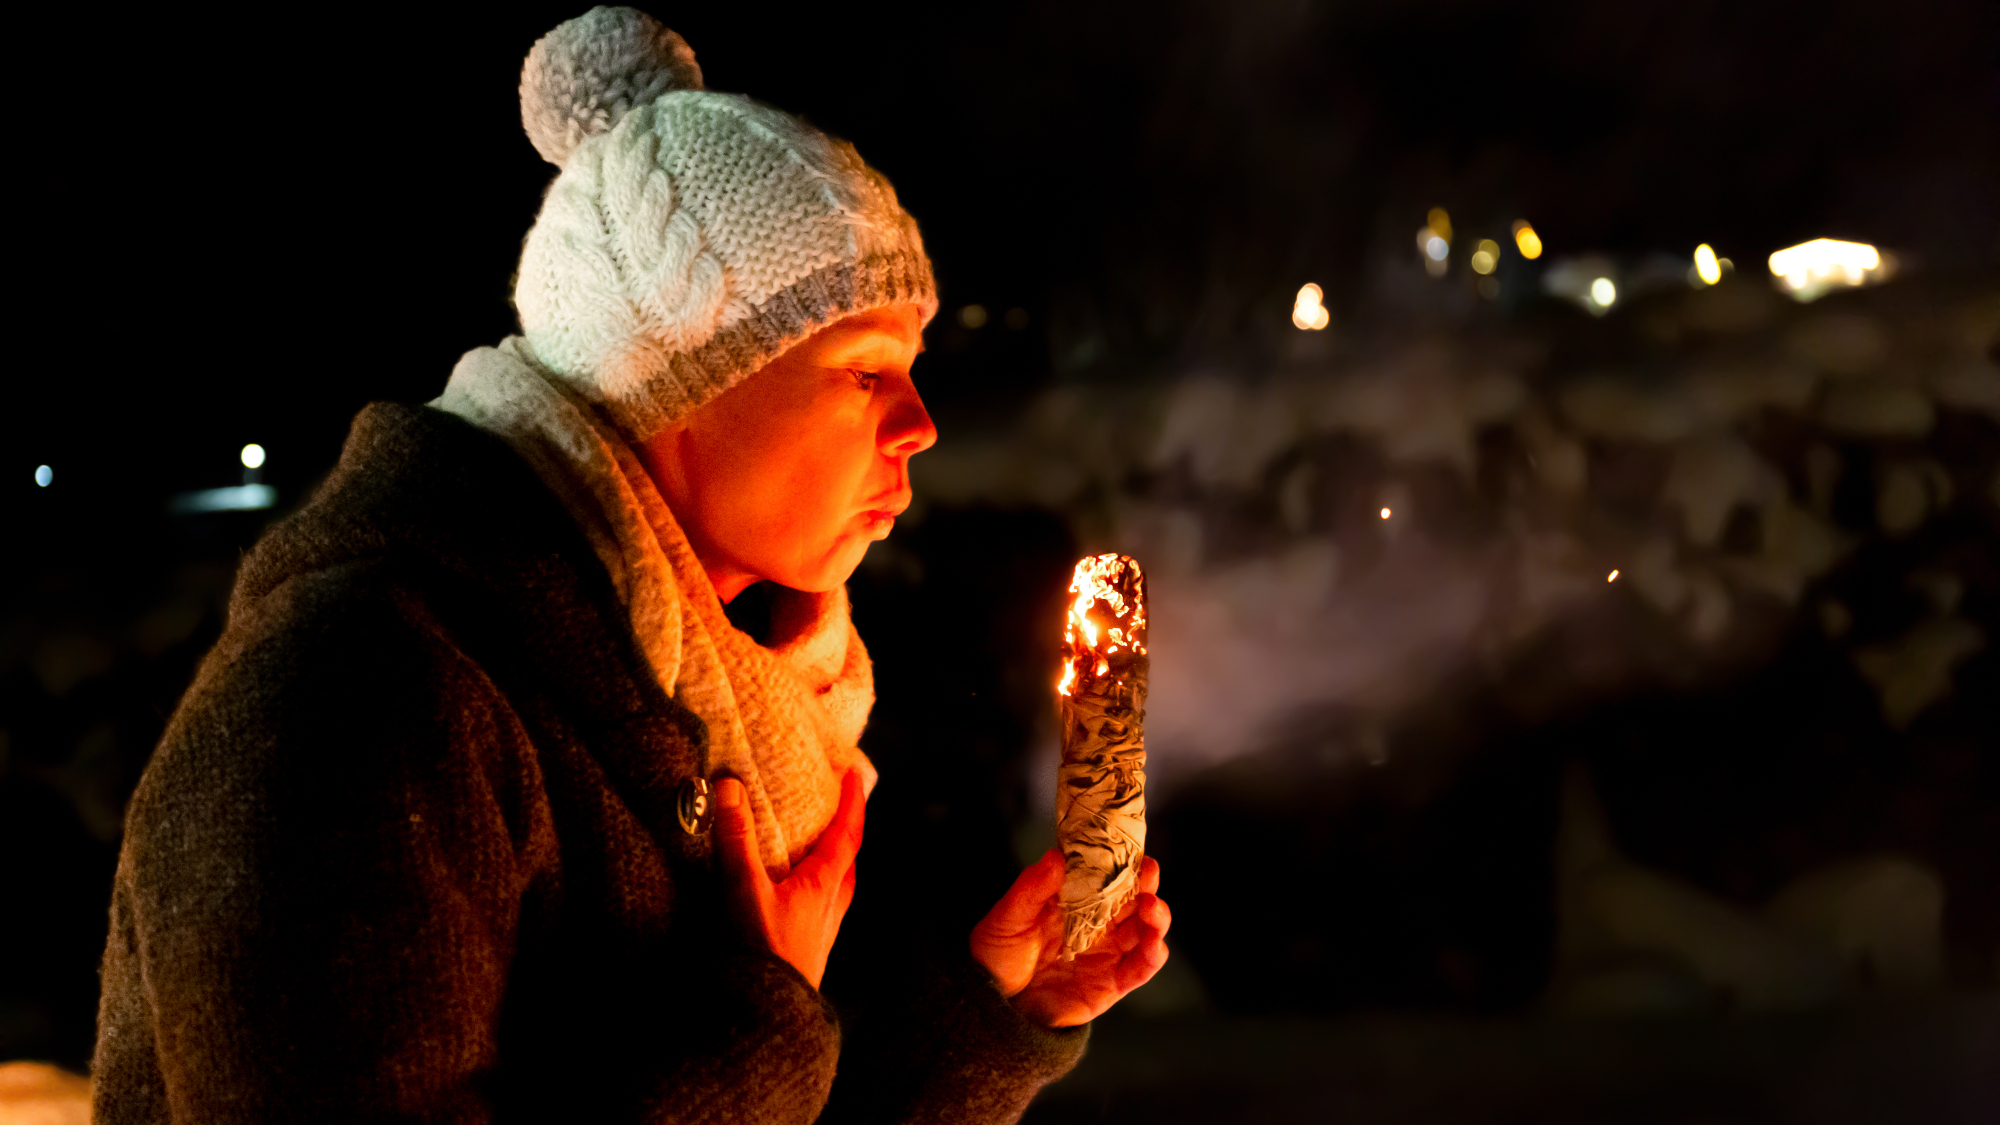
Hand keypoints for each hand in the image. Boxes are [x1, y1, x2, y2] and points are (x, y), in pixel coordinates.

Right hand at [715, 769, 864, 989]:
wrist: (768, 1016)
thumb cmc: (763, 955)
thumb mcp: (745, 890)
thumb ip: (737, 840)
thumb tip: (732, 788)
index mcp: (826, 884)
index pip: (849, 832)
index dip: (852, 800)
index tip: (853, 773)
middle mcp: (832, 905)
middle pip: (848, 857)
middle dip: (846, 827)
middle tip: (838, 804)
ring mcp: (823, 928)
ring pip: (837, 883)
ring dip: (832, 858)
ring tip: (815, 843)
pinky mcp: (808, 946)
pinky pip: (820, 904)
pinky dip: (814, 884)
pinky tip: (792, 891)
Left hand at [970, 849, 1170, 1027]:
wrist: (993, 1007)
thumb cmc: (998, 956)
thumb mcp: (1009, 917)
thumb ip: (1032, 887)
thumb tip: (1057, 855)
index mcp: (1073, 901)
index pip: (1105, 875)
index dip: (1122, 861)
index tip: (1130, 849)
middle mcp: (1095, 924)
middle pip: (1133, 899)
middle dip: (1146, 884)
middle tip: (1148, 873)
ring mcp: (1106, 953)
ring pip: (1145, 929)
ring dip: (1156, 915)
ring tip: (1151, 907)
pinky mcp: (1112, 983)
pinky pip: (1141, 968)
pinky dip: (1153, 955)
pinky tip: (1153, 944)